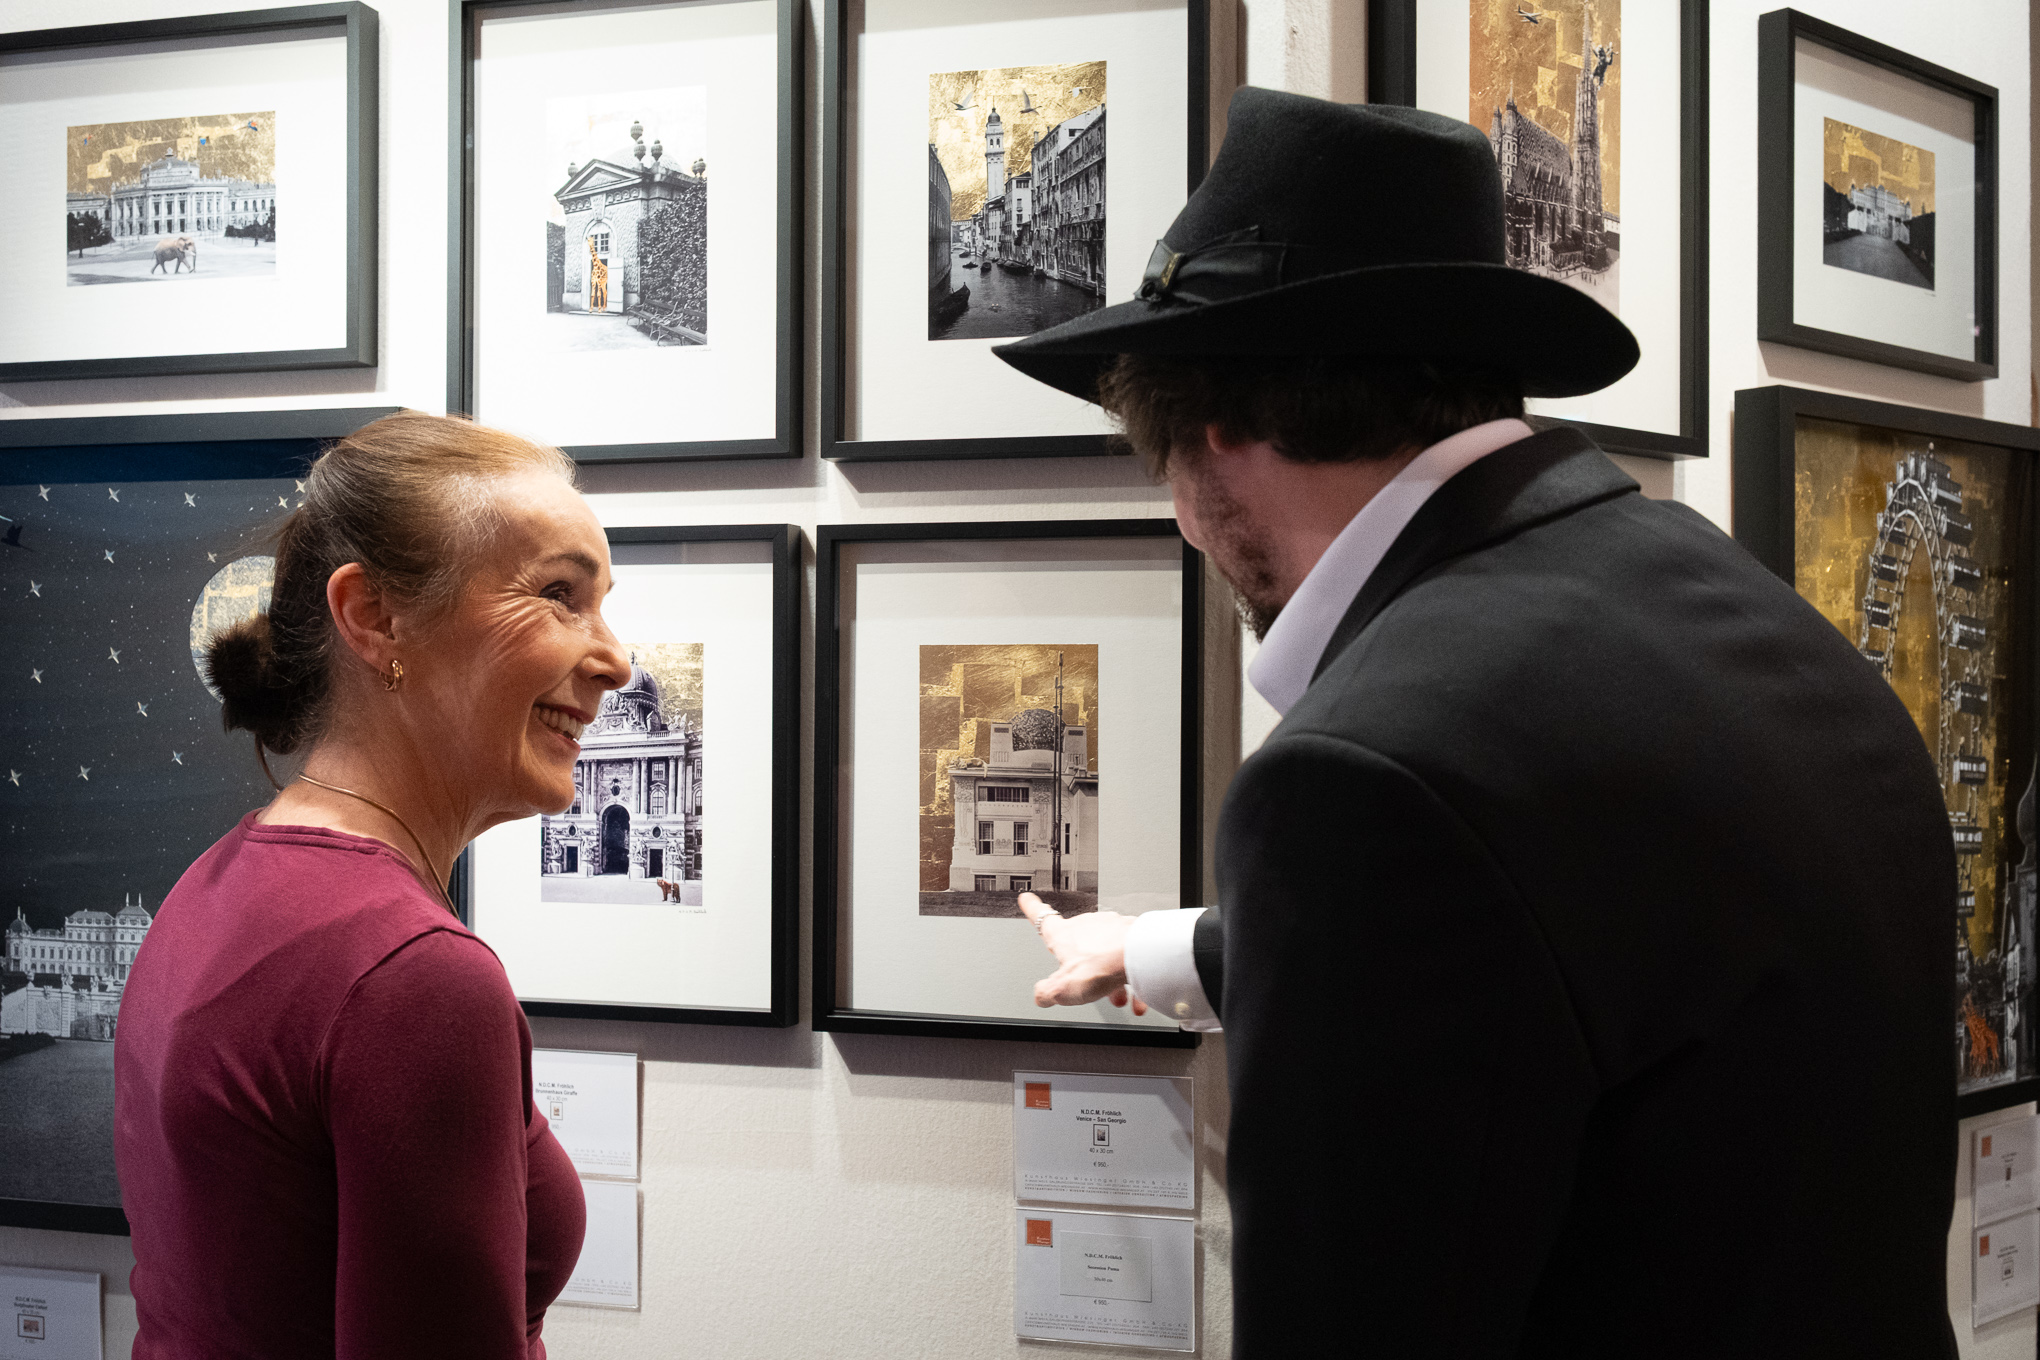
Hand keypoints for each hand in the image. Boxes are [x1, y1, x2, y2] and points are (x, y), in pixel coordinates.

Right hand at [1015, 892, 1147, 1014]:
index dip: (1033, 909)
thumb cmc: (1102, 964)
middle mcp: (1087, 926)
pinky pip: (1128, 959)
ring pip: (1107, 955)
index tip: (1028, 899)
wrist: (1139, 955)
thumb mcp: (1062, 988)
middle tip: (1087, 984)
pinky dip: (1131, 980)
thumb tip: (1040, 995)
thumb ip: (1046, 992)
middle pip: (1079, 946)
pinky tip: (1136, 999)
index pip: (1042, 918)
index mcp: (1064, 935)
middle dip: (1084, 967)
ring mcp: (1112, 928)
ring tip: (1116, 997)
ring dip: (1110, 978)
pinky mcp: (1134, 935)